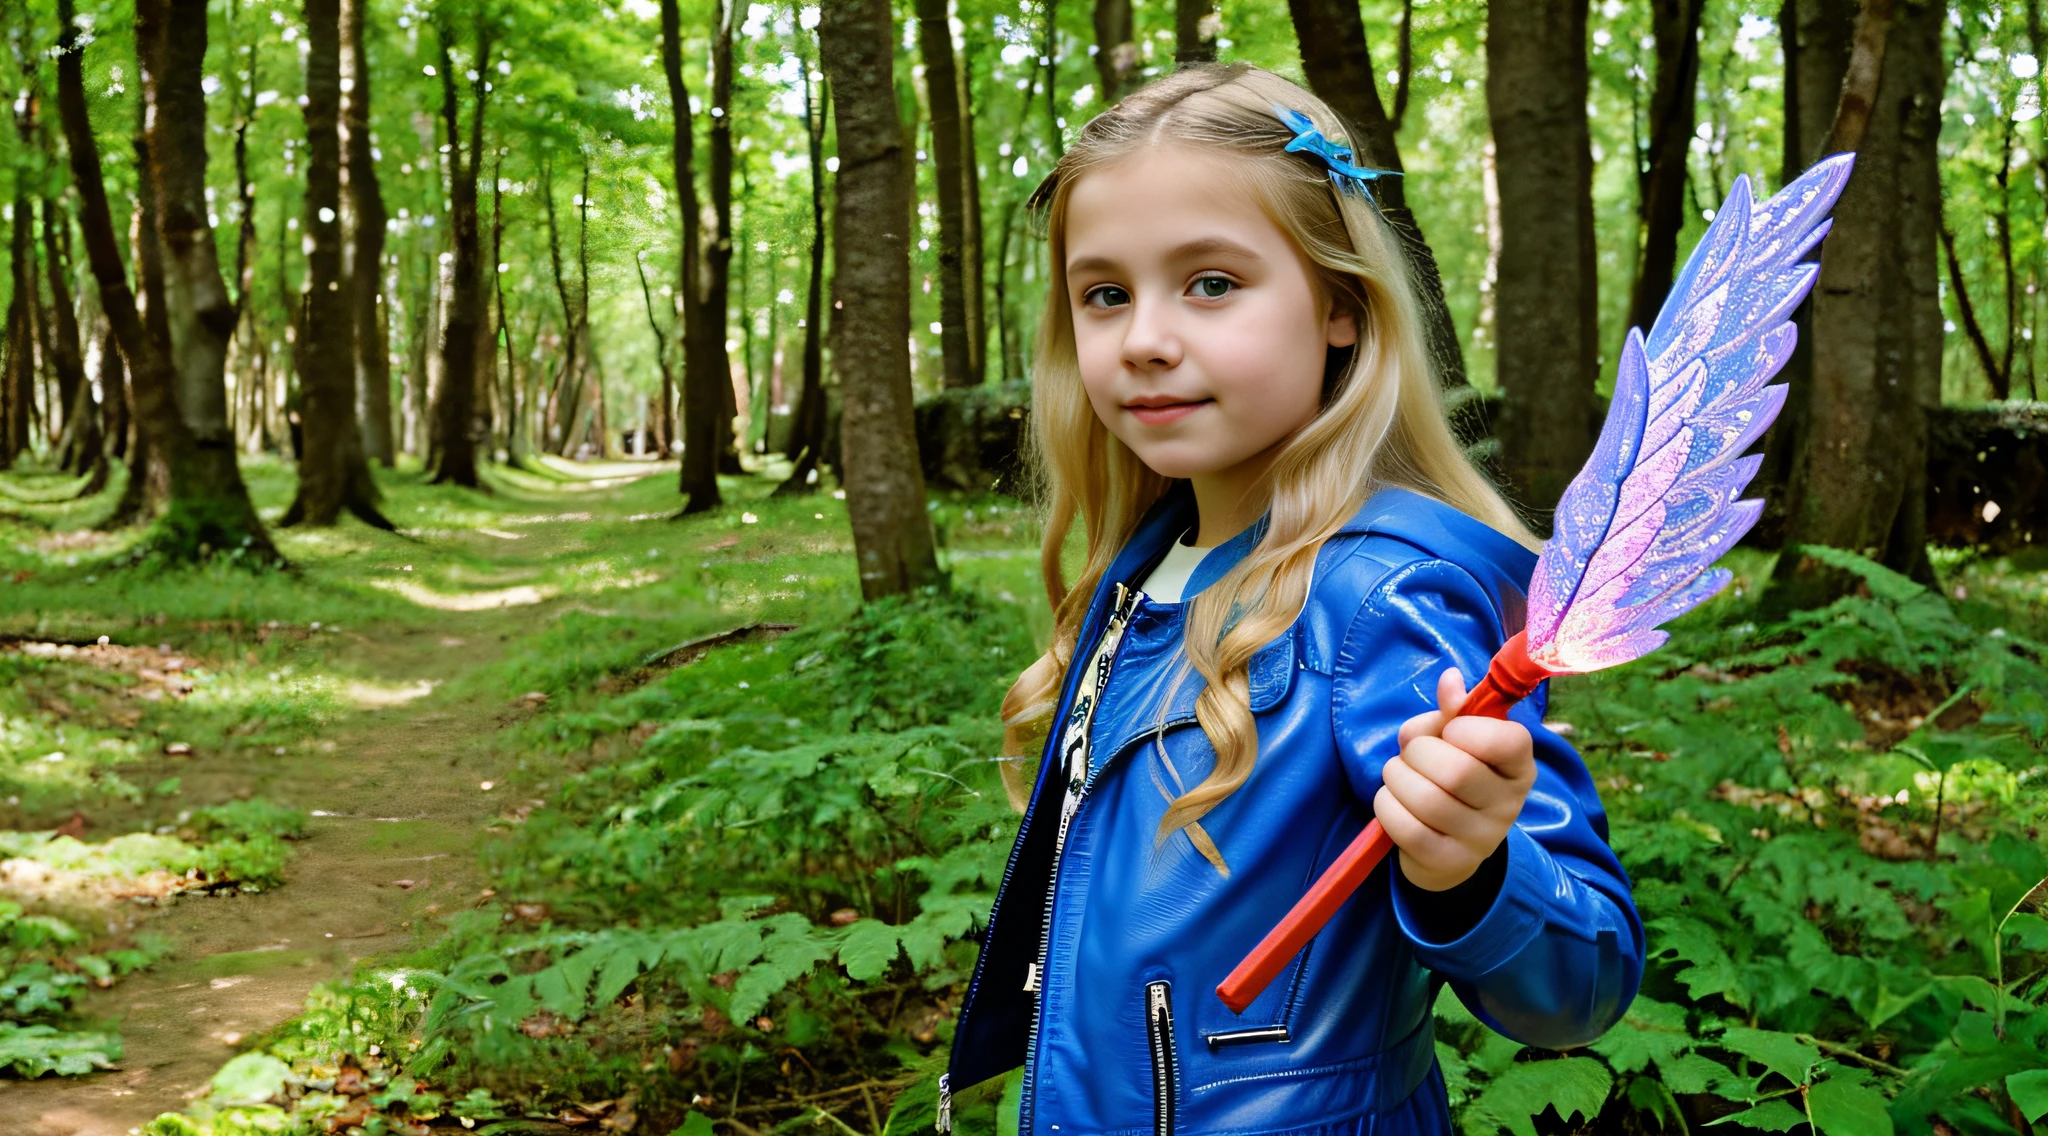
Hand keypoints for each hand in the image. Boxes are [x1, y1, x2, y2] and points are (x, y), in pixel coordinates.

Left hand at [1373, 667, 1535, 891]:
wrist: (1448, 846)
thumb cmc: (1452, 778)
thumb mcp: (1457, 740)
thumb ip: (1453, 710)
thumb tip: (1450, 679)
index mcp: (1518, 767)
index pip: (1510, 741)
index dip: (1468, 728)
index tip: (1450, 730)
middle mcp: (1508, 806)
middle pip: (1456, 770)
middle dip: (1417, 752)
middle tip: (1412, 755)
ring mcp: (1481, 840)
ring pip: (1425, 798)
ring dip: (1396, 777)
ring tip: (1398, 776)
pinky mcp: (1448, 863)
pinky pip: (1405, 827)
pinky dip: (1386, 806)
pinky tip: (1392, 801)